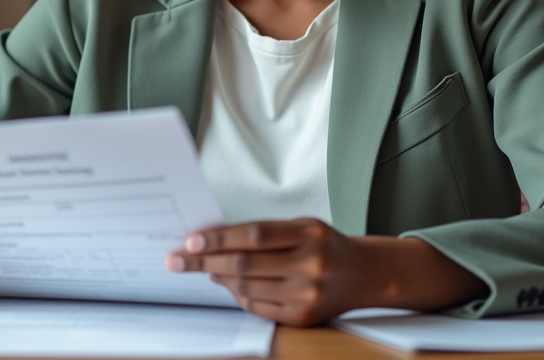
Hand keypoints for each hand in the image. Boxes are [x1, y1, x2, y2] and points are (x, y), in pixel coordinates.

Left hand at [166, 218, 361, 326]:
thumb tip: (215, 242)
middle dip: (205, 261)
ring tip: (205, 268)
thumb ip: (263, 233)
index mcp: (310, 234)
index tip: (192, 240)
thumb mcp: (301, 226)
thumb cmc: (326, 244)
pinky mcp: (302, 318)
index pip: (254, 235)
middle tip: (179, 258)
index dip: (219, 238)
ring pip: (247, 288)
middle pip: (245, 265)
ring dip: (218, 278)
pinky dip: (237, 294)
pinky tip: (227, 283)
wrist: (364, 274)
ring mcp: (307, 295)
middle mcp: (310, 265)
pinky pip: (257, 308)